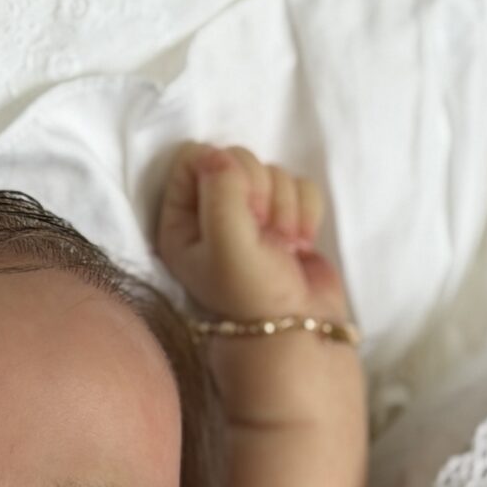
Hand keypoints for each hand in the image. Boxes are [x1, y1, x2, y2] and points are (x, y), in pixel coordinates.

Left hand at [155, 142, 350, 326]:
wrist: (299, 333)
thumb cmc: (253, 295)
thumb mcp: (225, 242)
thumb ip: (220, 189)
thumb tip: (220, 154)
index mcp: (181, 220)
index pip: (194, 158)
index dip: (224, 174)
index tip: (238, 211)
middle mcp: (212, 213)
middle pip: (239, 159)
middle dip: (260, 194)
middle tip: (262, 235)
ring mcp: (251, 214)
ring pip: (273, 171)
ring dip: (285, 209)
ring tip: (281, 248)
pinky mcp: (286, 217)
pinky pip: (300, 185)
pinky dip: (306, 212)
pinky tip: (298, 245)